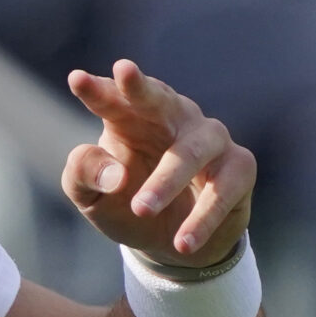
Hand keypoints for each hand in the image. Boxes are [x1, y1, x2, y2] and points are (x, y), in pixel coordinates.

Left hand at [62, 61, 254, 265]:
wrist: (171, 245)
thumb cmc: (125, 207)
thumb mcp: (91, 199)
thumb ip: (84, 176)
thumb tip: (113, 174)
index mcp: (130, 120)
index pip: (112, 100)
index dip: (97, 90)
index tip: (76, 79)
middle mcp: (172, 120)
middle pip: (157, 97)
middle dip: (140, 86)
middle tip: (124, 71)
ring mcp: (209, 140)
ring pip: (191, 151)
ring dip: (166, 180)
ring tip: (141, 209)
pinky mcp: (239, 167)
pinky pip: (223, 189)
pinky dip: (202, 216)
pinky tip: (182, 241)